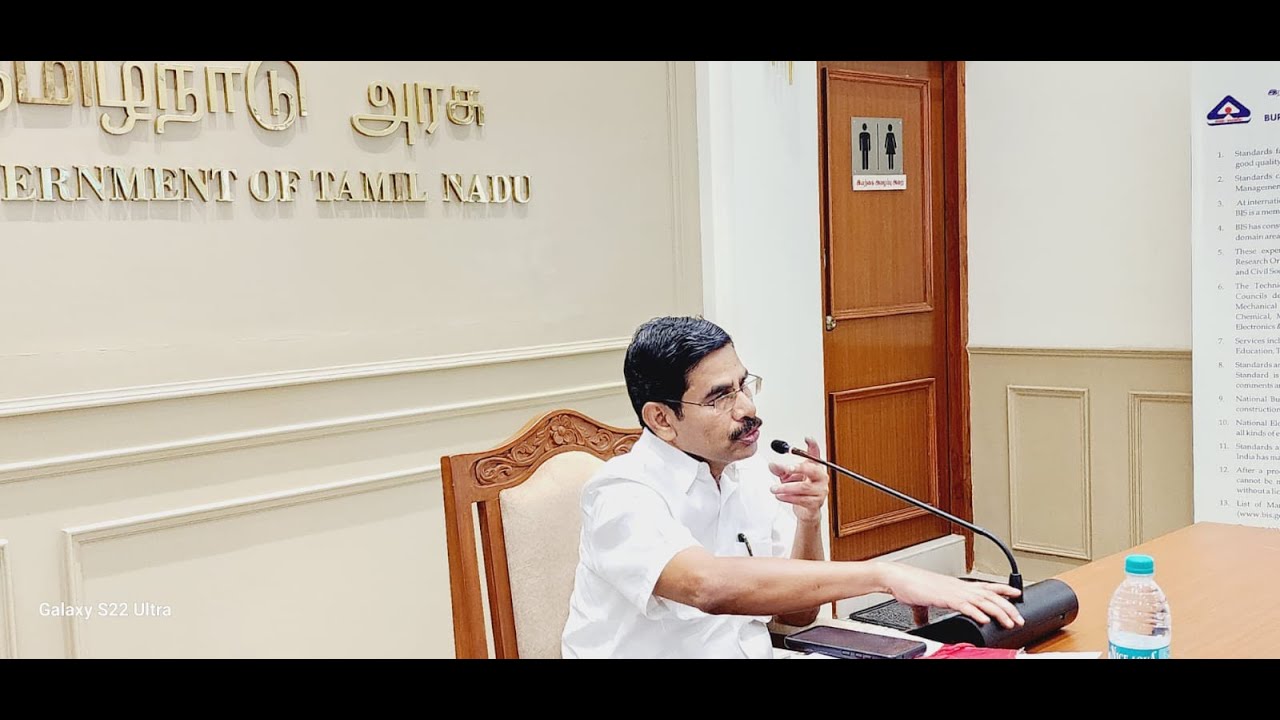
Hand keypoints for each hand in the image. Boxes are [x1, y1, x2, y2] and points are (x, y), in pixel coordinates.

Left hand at [767, 437, 828, 523]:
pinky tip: (779, 496)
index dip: (813, 445)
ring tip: (774, 489)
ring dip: (786, 488)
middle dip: (798, 468)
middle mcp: (820, 477)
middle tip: (786, 469)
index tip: (807, 438)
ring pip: (803, 487)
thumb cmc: (799, 490)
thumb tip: (772, 465)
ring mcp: (820, 491)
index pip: (816, 454)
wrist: (806, 509)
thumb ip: (780, 469)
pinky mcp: (815, 503)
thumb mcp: (788, 476)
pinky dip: (788, 497)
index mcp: (815, 467)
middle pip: (811, 470)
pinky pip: (801, 499)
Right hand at [879, 563, 1023, 628]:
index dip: (1003, 589)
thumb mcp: (923, 600)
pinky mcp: (945, 597)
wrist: (897, 578)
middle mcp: (959, 586)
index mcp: (956, 585)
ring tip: (1010, 622)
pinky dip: (978, 613)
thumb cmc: (909, 585)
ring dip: (999, 612)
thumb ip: (926, 611)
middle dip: (1008, 607)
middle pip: (991, 595)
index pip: (986, 586)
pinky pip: (966, 606)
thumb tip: (923, 621)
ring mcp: (954, 591)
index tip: (1017, 593)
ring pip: (983, 600)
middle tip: (1020, 618)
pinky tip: (986, 620)